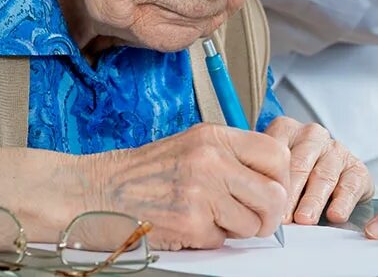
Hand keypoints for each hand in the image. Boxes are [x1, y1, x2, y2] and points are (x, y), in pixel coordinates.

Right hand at [89, 123, 289, 249]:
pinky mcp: (190, 223)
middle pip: (274, 195)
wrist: (96, 192)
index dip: (281, 180)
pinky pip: (223, 240)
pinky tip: (188, 226)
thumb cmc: (142, 173)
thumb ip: (231, 156)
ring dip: (236, 229)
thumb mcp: (191, 146)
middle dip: (267, 215)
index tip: (271, 190)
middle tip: (252, 218)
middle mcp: (211, 160)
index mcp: (215, 136)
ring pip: (253, 224)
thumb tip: (271, 181)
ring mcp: (201, 192)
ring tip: (210, 218)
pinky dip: (210, 239)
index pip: (277, 155)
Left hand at [264, 116, 373, 224]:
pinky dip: (343, 202)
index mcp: (286, 129)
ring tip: (304, 219)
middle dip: (290, 194)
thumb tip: (253, 205)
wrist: (326, 175)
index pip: (276, 152)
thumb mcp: (271, 167)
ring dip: (313, 200)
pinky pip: (351, 185)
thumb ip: (263, 177)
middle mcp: (312, 135)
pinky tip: (335, 215)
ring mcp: (336, 150)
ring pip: (324, 176)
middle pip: (300, 165)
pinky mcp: (357, 168)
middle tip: (282, 217)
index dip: (270, 180)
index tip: (265, 201)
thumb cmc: (291, 174)